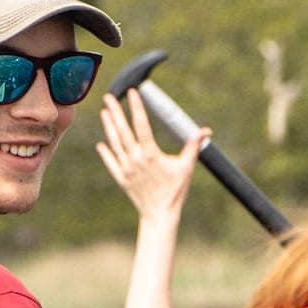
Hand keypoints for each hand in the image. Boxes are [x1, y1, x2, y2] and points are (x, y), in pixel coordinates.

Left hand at [96, 90, 205, 224]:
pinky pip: (110, 162)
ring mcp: (126, 169)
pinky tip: (101, 143)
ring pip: (115, 144)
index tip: (132, 93)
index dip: (136, 108)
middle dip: (115, 112)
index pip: (142, 125)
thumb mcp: (186, 167)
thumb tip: (206, 131)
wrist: (160, 214)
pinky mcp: (121, 178)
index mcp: (151, 154)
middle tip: (108, 96)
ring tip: (104, 112)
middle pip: (123, 131)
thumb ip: (193, 146)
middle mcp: (136, 160)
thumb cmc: (175, 190)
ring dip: (109, 127)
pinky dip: (106, 153)